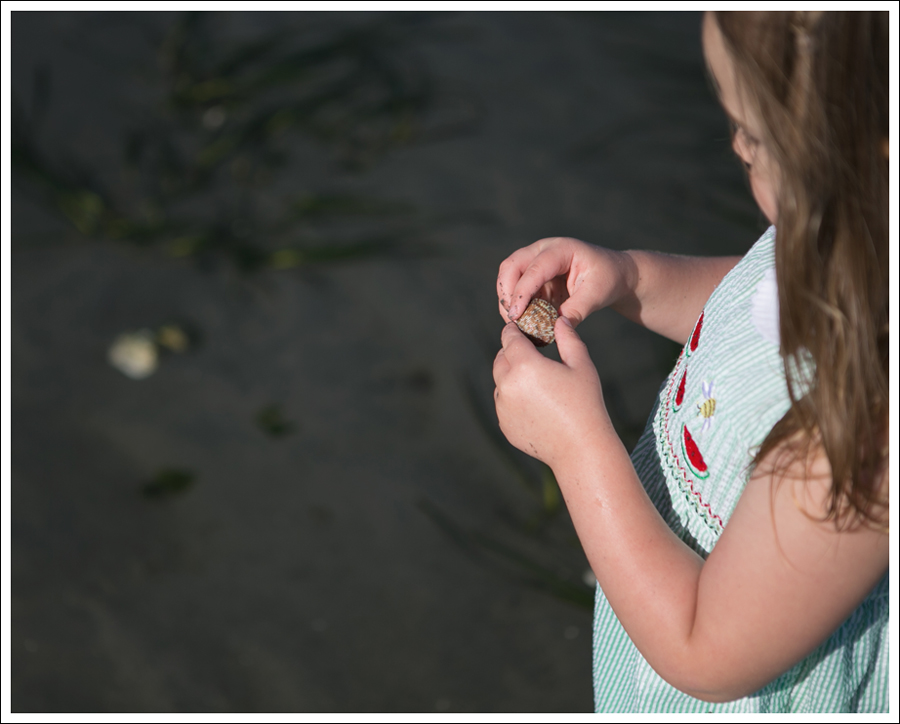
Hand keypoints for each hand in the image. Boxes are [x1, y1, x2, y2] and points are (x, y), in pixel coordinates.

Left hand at [493, 316, 610, 468]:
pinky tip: (535, 404)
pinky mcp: (504, 424)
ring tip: (535, 380)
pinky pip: (503, 403)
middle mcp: (508, 385)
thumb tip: (559, 320)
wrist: (580, 447)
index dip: (513, 330)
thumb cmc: (585, 403)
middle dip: (511, 352)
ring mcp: (503, 407)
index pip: (509, 338)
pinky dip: (513, 398)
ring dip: (511, 376)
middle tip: (528, 353)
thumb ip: (568, 337)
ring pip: (500, 382)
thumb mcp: (581, 364)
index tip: (519, 328)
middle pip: (500, 359)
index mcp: (525, 365)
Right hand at [496, 237, 632, 326]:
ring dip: (508, 301)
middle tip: (512, 319)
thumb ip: (577, 310)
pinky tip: (523, 322)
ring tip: (517, 323)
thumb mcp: (597, 294)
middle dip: (506, 293)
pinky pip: (517, 290)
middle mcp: (543, 250)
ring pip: (508, 277)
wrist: (613, 274)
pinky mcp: (535, 276)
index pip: (533, 269)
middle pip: (511, 266)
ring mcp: (536, 261)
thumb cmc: (607, 279)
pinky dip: (516, 305)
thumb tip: (557, 329)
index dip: (521, 292)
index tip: (516, 316)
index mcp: (561, 249)